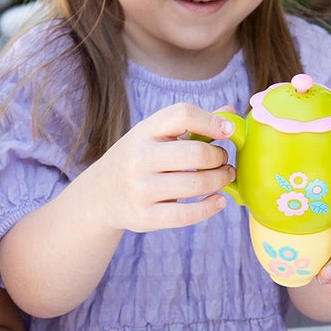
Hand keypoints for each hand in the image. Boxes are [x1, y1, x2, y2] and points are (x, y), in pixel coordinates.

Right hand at [88, 103, 235, 233]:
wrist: (100, 195)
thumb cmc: (138, 159)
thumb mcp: (154, 135)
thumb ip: (191, 123)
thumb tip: (231, 114)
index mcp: (144, 131)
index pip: (182, 114)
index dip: (212, 121)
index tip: (229, 130)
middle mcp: (139, 158)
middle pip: (196, 154)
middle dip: (219, 157)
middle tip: (223, 160)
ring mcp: (141, 189)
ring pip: (196, 184)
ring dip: (220, 180)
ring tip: (224, 177)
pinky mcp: (145, 216)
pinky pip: (187, 215)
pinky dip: (210, 207)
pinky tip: (218, 200)